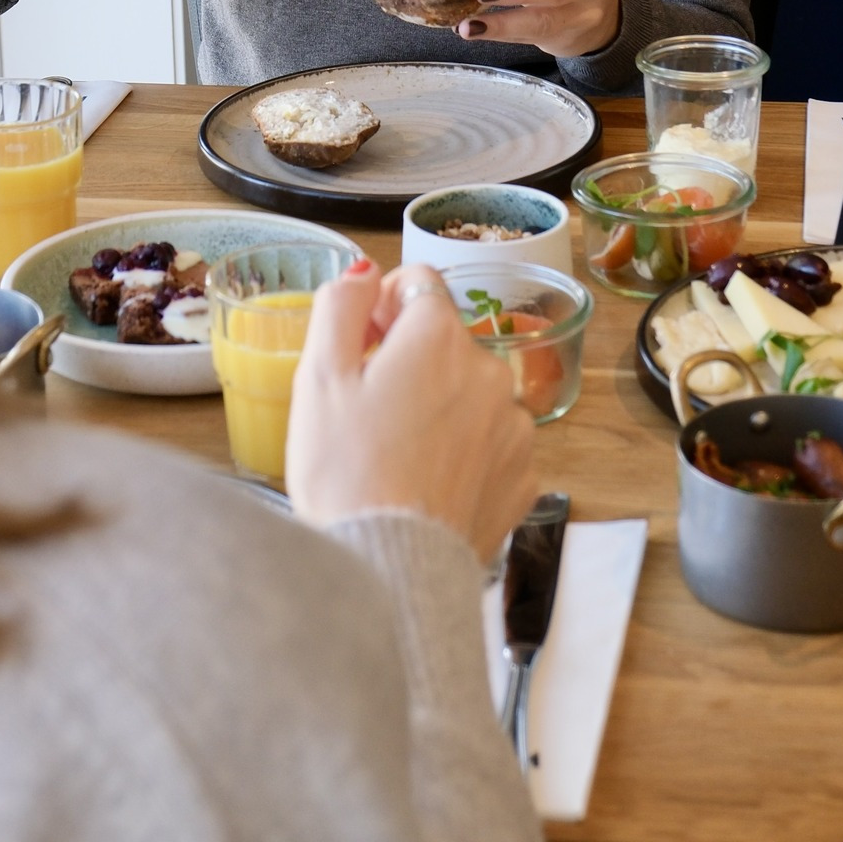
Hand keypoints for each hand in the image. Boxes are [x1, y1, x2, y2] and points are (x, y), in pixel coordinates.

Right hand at [286, 262, 536, 563]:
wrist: (389, 570)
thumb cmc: (345, 472)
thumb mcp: (318, 376)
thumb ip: (340, 306)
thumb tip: (364, 271)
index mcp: (438, 336)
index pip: (418, 282)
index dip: (380, 306)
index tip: (359, 343)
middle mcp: (489, 370)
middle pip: (445, 340)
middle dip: (409, 358)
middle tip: (367, 407)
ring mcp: (514, 426)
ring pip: (470, 391)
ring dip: (440, 404)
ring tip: (396, 452)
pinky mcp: (524, 476)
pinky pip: (491, 442)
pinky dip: (464, 451)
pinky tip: (427, 480)